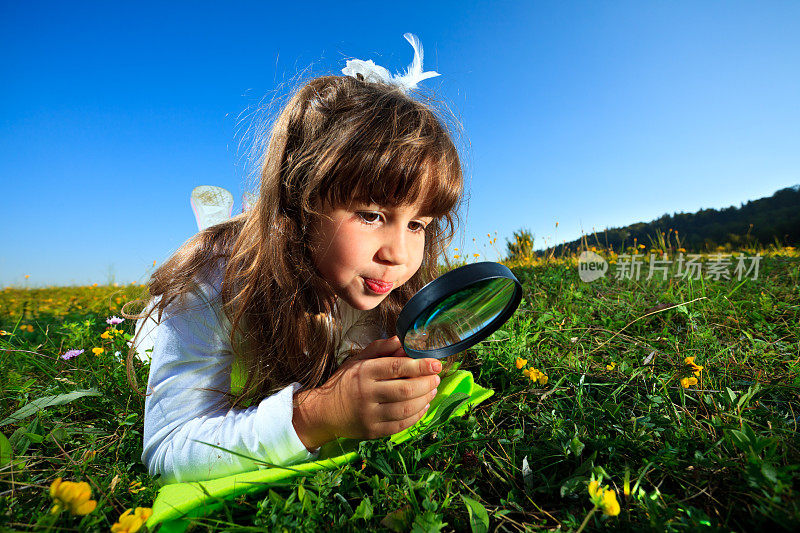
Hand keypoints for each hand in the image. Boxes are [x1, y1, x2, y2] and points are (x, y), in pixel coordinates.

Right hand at [292, 336, 440, 448]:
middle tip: (436, 377)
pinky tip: (423, 406)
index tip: (436, 363)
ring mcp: (370, 415)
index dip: (420, 365)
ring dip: (425, 399)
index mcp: (364, 372)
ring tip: (432, 390)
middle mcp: (366, 394)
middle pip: (405, 389)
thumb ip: (380, 349)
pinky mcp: (373, 431)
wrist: (323, 412)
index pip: (397, 367)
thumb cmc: (345, 382)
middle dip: (427, 383)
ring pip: (406, 409)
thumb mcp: (358, 360)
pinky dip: (417, 415)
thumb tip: (402, 340)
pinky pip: (401, 425)